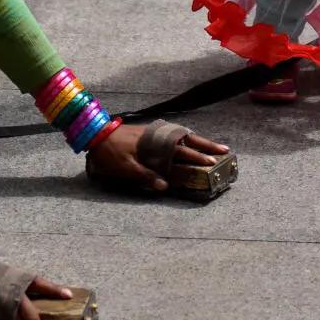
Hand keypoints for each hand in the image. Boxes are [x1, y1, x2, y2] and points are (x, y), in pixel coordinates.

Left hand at [87, 124, 230, 193]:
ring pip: (182, 135)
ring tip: (213, 145)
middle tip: (224, 150)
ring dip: (198, 140)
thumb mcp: (125, 168)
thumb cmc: (110, 152)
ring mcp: (155, 132)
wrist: (95, 133)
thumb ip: (146, 176)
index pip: (181, 151)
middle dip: (206, 145)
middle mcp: (158, 136)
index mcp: (155, 144)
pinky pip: (174, 133)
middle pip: (187, 139)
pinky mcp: (150, 131)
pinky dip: (186, 137)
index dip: (197, 156)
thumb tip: (165, 187)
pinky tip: (190, 140)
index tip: (212, 161)